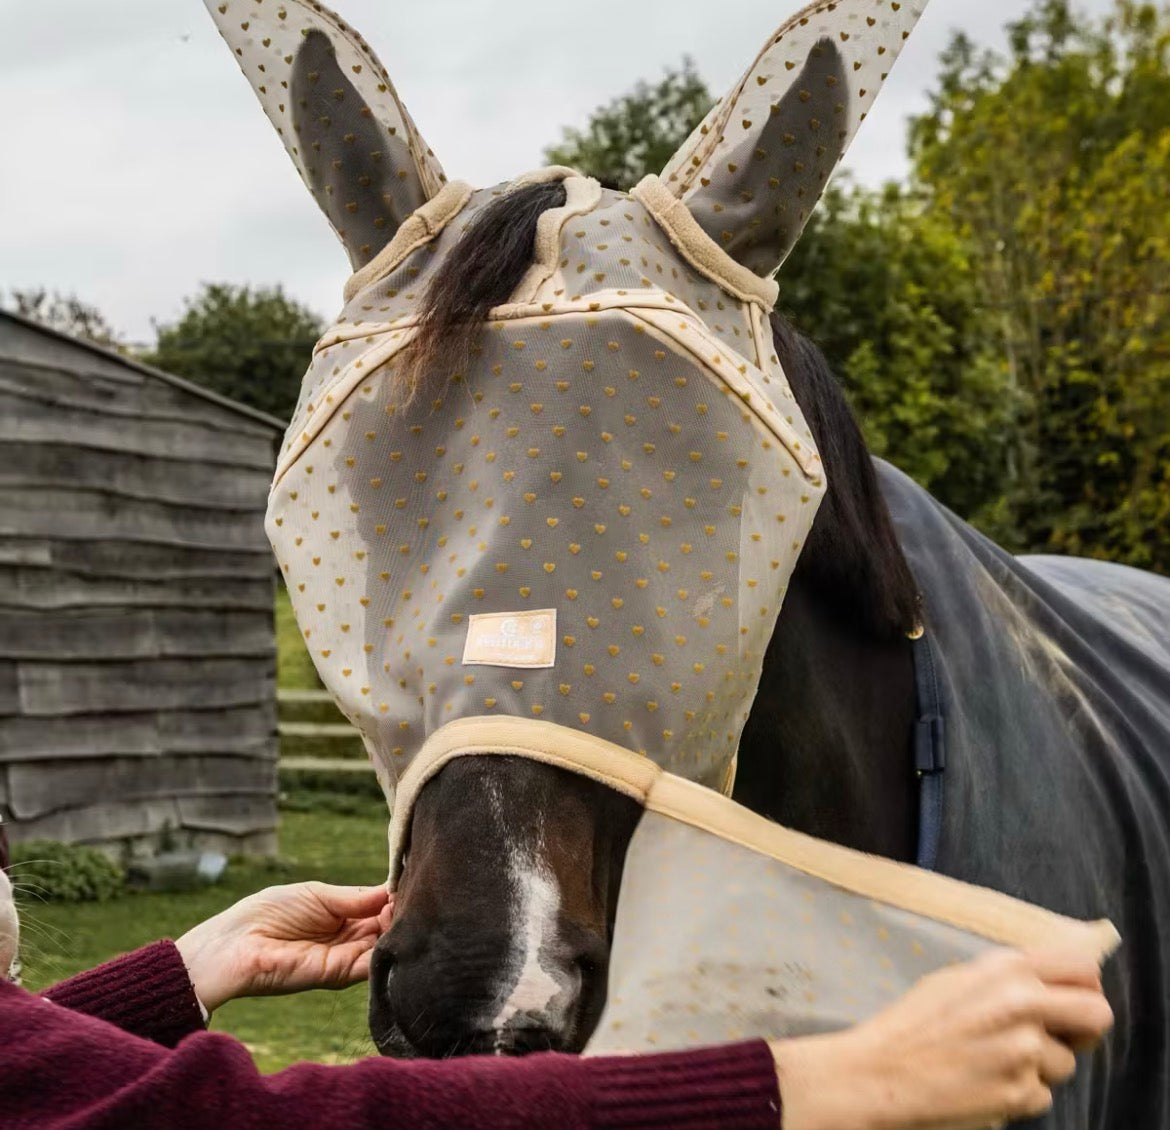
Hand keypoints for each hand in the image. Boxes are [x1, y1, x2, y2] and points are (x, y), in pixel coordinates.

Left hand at [176, 882, 393, 1013]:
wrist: (236, 944)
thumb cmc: (270, 911)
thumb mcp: (319, 894)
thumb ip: (355, 898)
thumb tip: (391, 891)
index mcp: (343, 914)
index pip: (379, 906)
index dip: (393, 897)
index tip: (409, 884)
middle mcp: (347, 938)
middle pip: (385, 926)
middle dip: (399, 914)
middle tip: (411, 901)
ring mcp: (343, 957)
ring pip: (382, 946)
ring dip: (395, 931)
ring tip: (404, 914)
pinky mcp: (335, 976)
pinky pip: (368, 966)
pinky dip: (384, 952)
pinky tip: (394, 934)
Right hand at [770, 948, 1113, 1129]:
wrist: (881, 1071)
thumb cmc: (914, 1023)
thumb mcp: (957, 979)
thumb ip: (1008, 976)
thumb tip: (1058, 981)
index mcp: (1004, 969)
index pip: (1082, 965)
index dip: (1084, 984)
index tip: (1073, 998)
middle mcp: (1021, 1004)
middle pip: (1097, 1013)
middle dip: (1084, 1028)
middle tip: (1059, 1036)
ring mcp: (1024, 1050)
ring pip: (1066, 1062)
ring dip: (1039, 1067)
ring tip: (993, 1061)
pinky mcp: (1020, 1093)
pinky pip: (1042, 1095)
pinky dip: (1019, 1093)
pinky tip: (984, 1083)